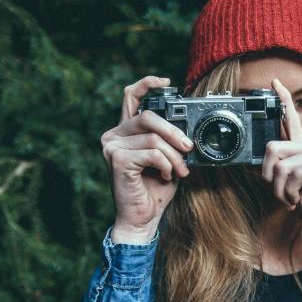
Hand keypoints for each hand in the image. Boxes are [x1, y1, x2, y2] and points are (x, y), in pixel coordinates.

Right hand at [101, 76, 193, 240]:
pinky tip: (165, 176)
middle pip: (148, 117)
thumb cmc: (154, 190)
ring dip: (174, 156)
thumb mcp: (167, 159)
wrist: (142, 219)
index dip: (147, 84)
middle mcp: (114, 135)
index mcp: (125, 131)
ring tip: (180, 170)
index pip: (131, 97)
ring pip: (153, 138)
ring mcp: (112, 147)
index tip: (167, 83)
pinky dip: (165, 164)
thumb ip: (169, 141)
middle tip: (188, 149)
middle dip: (175, 133)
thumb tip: (187, 130)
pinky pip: (152, 153)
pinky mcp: (116, 159)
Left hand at [261, 78, 301, 238]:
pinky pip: (293, 174)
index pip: (291, 120)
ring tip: (292, 202)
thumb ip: (277, 179)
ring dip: (279, 191)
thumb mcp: (292, 193)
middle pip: (271, 147)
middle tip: (280, 196)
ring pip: (279, 166)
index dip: (283, 100)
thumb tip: (252, 169)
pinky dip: (289, 193)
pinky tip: (298, 201)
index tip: (275, 82)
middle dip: (267, 178)